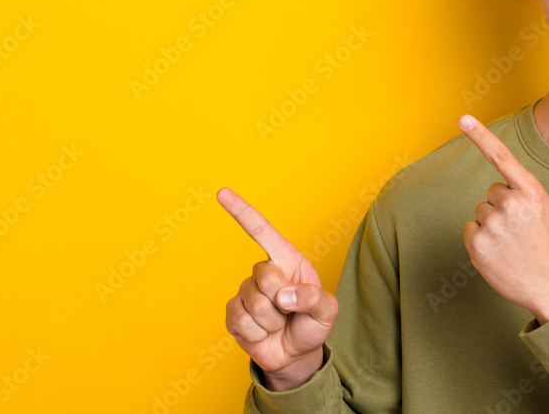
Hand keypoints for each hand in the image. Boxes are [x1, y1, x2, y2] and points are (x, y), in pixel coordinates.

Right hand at [217, 187, 338, 390]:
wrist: (295, 355)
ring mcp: (245, 292)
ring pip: (253, 304)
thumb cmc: (312, 324)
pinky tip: (264, 334)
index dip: (242, 212)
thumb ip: (313, 298)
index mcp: (287, 260)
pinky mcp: (233, 314)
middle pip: (264, 277)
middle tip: (290, 313)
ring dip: (271, 322)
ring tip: (278, 324)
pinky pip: (241, 322)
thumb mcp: (326, 311)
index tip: (221, 193)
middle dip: (281, 301)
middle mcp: (264, 272)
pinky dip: (258, 334)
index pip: (262, 232)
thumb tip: (283, 296)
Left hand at [457, 114, 548, 323]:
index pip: (501, 157)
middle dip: (500, 208)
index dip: (480, 136)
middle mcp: (511, 203)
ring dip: (491, 226)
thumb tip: (495, 191)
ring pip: (480, 213)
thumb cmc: (546, 247)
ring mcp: (493, 224)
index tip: (463, 118)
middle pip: (491, 193)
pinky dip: (480, 241)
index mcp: (531, 192)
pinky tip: (498, 254)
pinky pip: (471, 230)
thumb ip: (522, 194)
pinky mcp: (478, 244)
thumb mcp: (544, 211)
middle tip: (519, 231)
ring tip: (511, 245)